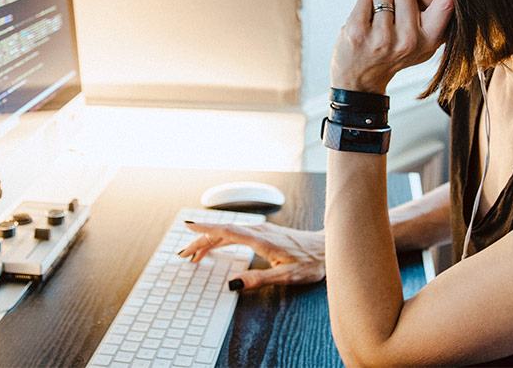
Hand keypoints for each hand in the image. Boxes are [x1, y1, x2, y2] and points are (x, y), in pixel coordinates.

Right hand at [178, 221, 325, 289]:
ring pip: (229, 231)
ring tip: (195, 254)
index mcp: (261, 239)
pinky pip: (236, 232)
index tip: (188, 228)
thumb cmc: (310, 262)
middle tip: (184, 254)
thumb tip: (233, 283)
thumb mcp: (286, 276)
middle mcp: (259, 230)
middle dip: (201, 241)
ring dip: (210, 240)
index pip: (227, 231)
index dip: (206, 230)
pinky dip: (222, 238)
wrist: (327, 248)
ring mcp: (261, 230)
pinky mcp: (264, 232)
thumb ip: (258, 279)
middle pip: (223, 231)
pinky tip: (217, 245)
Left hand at [331, 0, 453, 92]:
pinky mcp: (358, 33)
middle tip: (391, 19)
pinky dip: (362, 6)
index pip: (446, 1)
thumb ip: (434, 15)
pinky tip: (363, 27)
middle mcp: (410, 40)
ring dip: (378, 1)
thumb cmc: (394, 54)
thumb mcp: (423, 42)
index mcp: (431, 40)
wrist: (360, 82)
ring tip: (377, 24)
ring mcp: (383, 38)